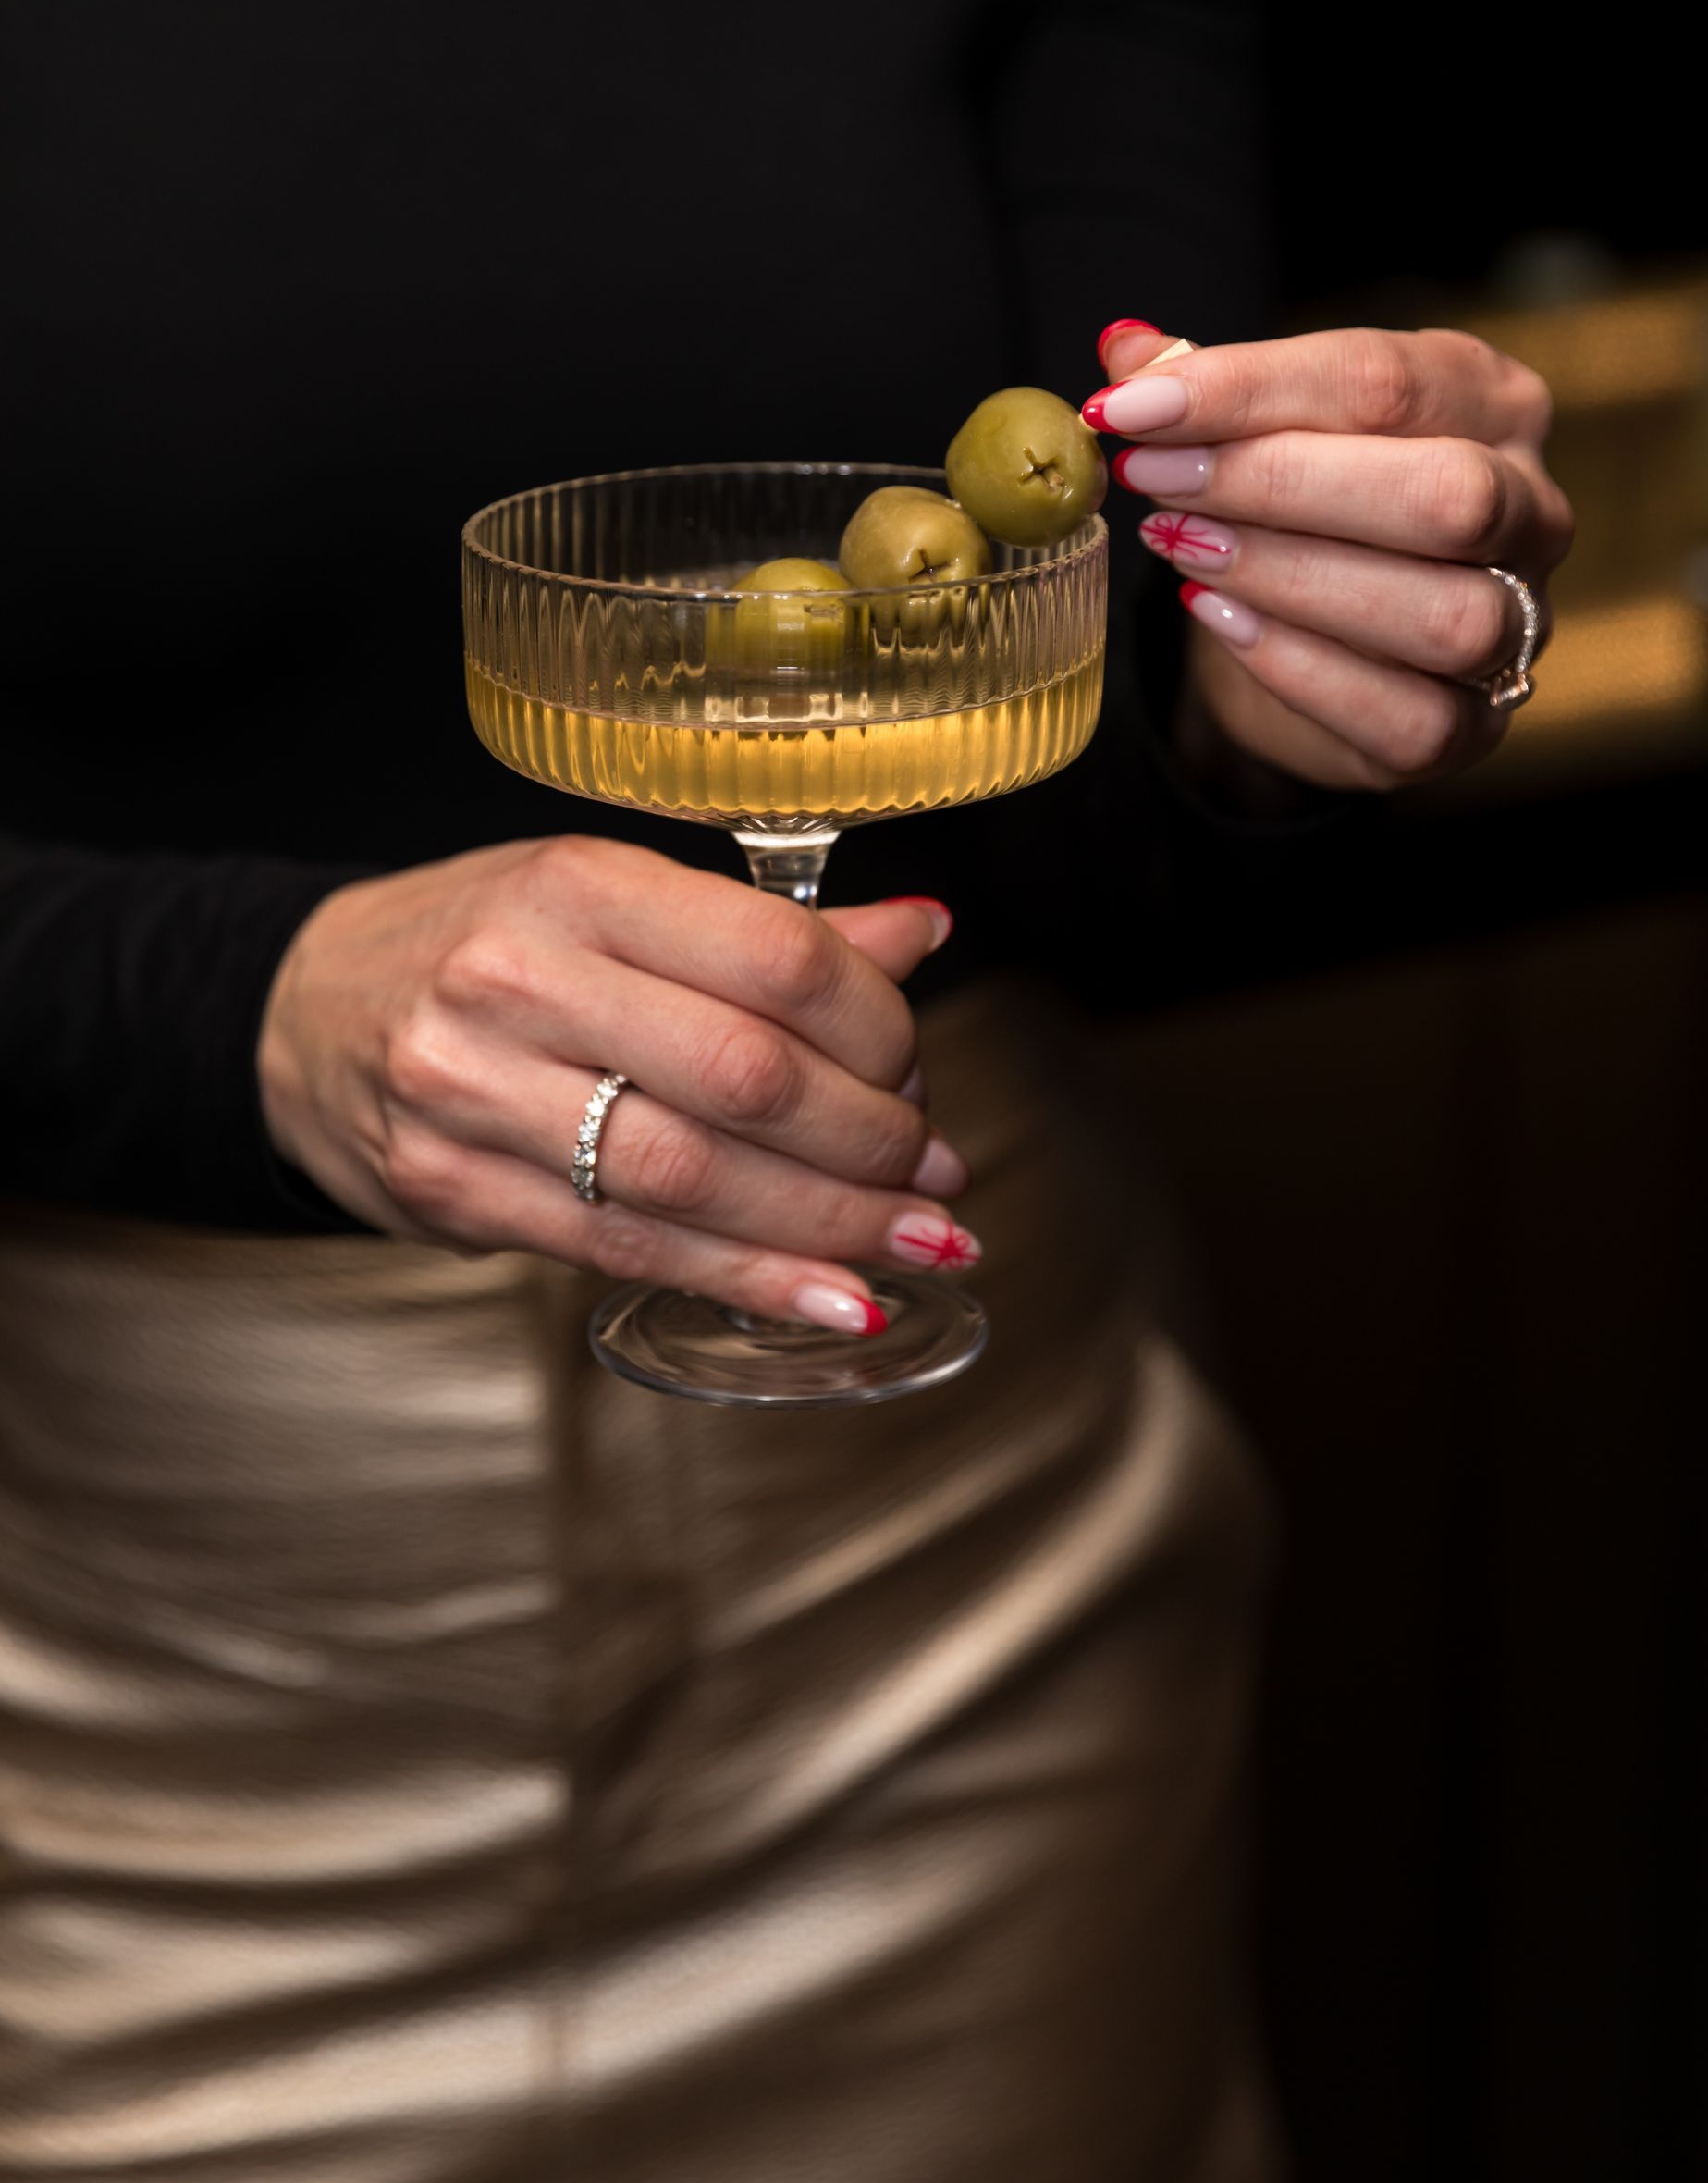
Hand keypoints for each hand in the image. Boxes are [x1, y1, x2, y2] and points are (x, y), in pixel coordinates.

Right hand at [257, 837, 974, 1335]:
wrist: (299, 1012)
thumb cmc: (478, 946)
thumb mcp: (608, 899)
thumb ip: (761, 932)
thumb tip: (923, 935)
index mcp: (576, 884)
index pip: (776, 958)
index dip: (882, 1028)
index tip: (919, 1070)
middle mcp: (518, 981)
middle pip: (747, 1077)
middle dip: (873, 1140)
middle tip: (933, 1170)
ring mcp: (473, 1094)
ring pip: (695, 1179)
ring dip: (833, 1227)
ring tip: (918, 1242)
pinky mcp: (453, 1192)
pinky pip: (630, 1250)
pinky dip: (749, 1280)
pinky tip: (833, 1298)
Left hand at [1085, 322, 1573, 790]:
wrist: (1313, 642)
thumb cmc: (1300, 508)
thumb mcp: (1258, 426)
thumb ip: (1201, 382)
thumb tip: (1124, 351)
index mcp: (1492, 401)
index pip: (1383, 381)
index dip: (1244, 391)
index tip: (1129, 409)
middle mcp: (1533, 508)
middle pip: (1445, 494)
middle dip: (1280, 485)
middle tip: (1157, 481)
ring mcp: (1521, 624)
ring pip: (1442, 612)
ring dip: (1291, 579)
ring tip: (1183, 550)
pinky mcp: (1474, 726)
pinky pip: (1408, 714)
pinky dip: (1301, 668)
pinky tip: (1220, 622)